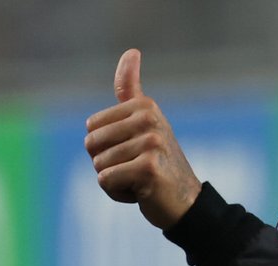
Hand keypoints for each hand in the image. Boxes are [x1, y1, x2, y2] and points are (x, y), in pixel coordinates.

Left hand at [85, 49, 202, 229]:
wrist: (186, 203)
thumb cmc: (158, 164)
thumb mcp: (144, 122)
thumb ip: (131, 89)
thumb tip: (131, 51)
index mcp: (144, 106)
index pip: (91, 128)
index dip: (104, 148)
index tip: (132, 153)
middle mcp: (149, 120)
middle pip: (91, 145)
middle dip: (106, 165)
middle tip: (134, 170)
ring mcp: (151, 143)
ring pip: (99, 166)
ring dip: (114, 181)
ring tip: (140, 182)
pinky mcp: (148, 168)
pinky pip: (105, 181)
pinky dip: (117, 194)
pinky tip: (140, 193)